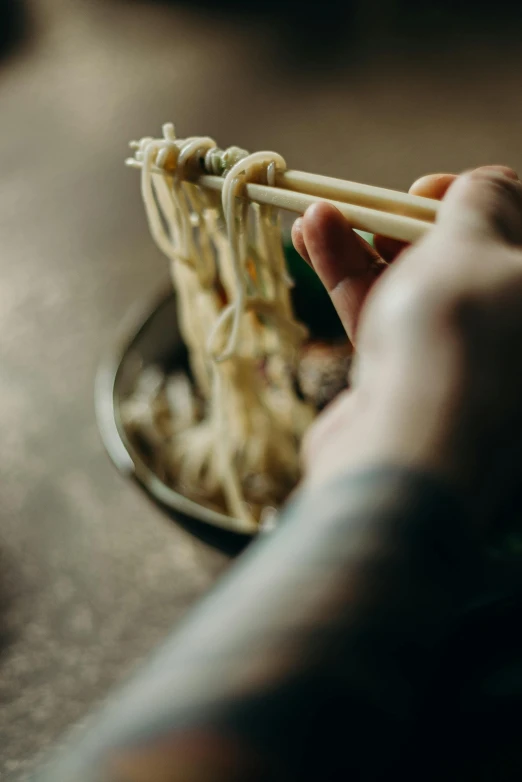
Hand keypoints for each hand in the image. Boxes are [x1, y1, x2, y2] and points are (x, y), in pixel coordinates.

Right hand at [292, 166, 521, 522]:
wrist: (402, 465)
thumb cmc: (456, 344)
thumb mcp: (476, 245)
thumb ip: (482, 200)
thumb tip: (482, 186)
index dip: (479, 200)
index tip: (426, 190)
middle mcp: (516, 340)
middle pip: (466, 262)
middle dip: (411, 224)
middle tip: (376, 207)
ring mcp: (462, 368)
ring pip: (416, 291)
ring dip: (364, 246)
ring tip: (315, 211)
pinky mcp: (412, 387)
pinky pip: (384, 322)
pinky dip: (348, 282)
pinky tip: (311, 239)